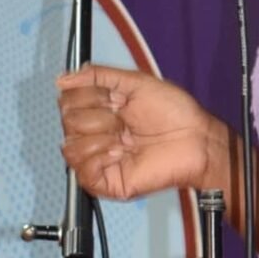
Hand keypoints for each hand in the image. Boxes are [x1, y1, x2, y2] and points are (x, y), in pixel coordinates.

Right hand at [57, 64, 222, 199]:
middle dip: (100, 115)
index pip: (68, 101)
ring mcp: (98, 158)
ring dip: (101, 137)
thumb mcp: (136, 83)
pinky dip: (101, 157)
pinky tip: (121, 152)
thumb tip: (64, 78)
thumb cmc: (174, 112)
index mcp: (101, 110)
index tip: (115, 97)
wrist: (194, 139)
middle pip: (68, 122)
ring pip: (70, 147)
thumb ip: (99, 76)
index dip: (89, 96)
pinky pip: (82, 171)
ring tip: (125, 138)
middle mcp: (96, 134)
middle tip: (124, 118)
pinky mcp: (104, 181)